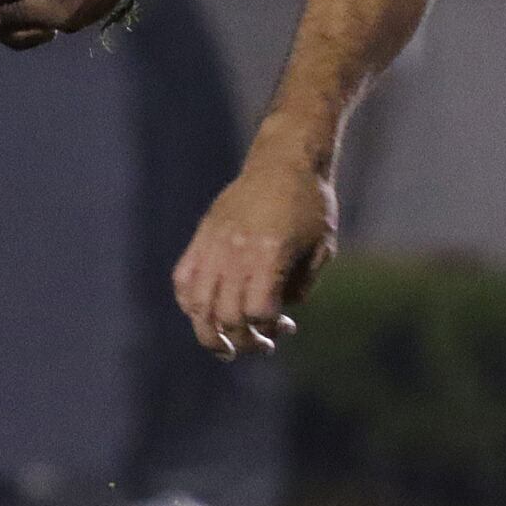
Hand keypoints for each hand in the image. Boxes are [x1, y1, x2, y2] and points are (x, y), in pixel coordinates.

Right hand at [172, 147, 337, 356]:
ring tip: (226, 345)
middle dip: (243, 341)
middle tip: (260, 345)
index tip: (284, 326)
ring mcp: (214, 244)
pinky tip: (206, 314)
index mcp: (271, 253)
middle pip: (226, 316)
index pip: (257, 311)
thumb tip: (277, 316)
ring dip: (210, 333)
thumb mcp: (322, 249)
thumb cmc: (311, 204)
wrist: (285, 160)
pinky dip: (191, 304)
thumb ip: (300, 287)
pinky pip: (183, 280)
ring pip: (197, 305)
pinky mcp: (202, 237)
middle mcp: (237, 251)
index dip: (269, 328)